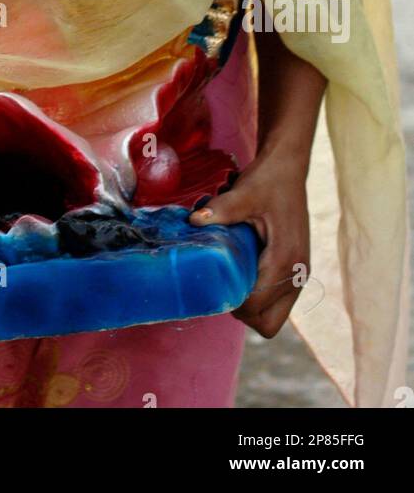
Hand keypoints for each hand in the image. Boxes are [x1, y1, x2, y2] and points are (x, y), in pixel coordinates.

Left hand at [189, 145, 310, 337]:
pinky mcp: (297, 270)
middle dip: (242, 313)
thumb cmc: (267, 180)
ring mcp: (299, 274)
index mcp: (285, 259)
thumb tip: (193, 220)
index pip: (256, 305)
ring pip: (274, 315)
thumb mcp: (244, 192)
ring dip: (252, 306)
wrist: (288, 168)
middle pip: (268, 323)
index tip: (210, 285)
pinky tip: (244, 272)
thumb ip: (221, 209)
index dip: (231, 303)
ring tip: (231, 279)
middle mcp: (297, 273)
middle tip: (222, 287)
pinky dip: (261, 297)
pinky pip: (278, 300)